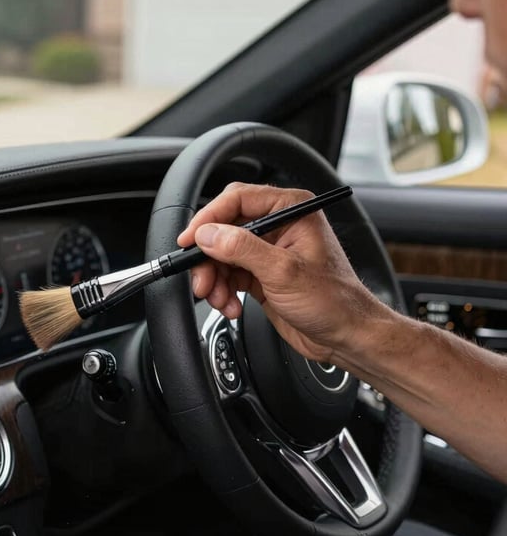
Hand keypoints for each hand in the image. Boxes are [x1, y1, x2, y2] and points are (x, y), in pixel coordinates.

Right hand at [177, 183, 378, 362]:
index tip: (190, 240)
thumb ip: (242, 249)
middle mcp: (278, 225)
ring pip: (221, 254)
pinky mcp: (260, 273)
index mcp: (290, 210)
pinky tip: (230, 305)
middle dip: (208, 257)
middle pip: (223, 229)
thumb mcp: (283, 272)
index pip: (237, 199)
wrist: (345, 336)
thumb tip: (208, 234)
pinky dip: (222, 291)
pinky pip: (228, 274)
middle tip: (201, 279)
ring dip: (214, 278)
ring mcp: (268, 250)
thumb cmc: (334, 301)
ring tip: (218, 298)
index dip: (209, 218)